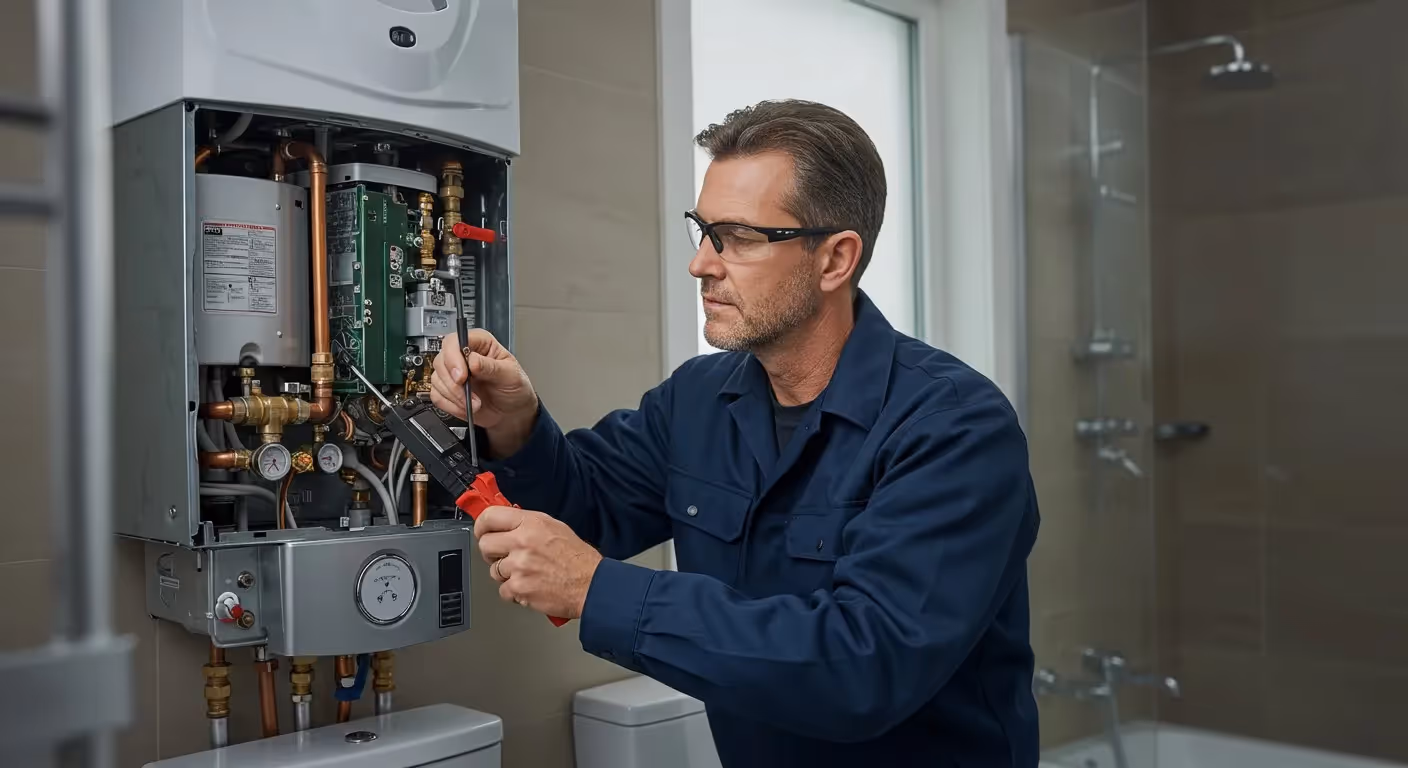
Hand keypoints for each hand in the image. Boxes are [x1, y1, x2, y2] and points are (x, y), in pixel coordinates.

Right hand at [431, 329, 538, 455]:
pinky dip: (450, 405)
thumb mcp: (510, 375)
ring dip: (455, 396)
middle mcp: (463, 355)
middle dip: (453, 382)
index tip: (462, 376)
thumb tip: (473, 360)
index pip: (455, 341)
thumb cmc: (514, 388)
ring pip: (437, 379)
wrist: (512, 412)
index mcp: (480, 344)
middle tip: (468, 394)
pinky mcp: (448, 390)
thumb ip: (491, 367)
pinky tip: (465, 407)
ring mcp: (453, 373)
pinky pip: (436, 395)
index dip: (454, 357)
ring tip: (475, 403)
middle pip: (441, 360)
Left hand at [474, 506, 602, 619]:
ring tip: (526, 574)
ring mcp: (519, 566)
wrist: (592, 584)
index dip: (481, 525)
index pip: (490, 517)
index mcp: (531, 523)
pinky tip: (530, 586)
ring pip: (493, 570)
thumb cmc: (578, 559)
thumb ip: (528, 524)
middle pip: (485, 544)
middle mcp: (522, 542)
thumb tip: (507, 524)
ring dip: (506, 575)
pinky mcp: (519, 588)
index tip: (481, 531)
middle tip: (503, 556)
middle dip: (492, 553)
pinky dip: (514, 592)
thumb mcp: (555, 527)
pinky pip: (503, 591)